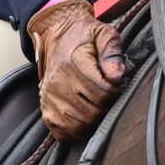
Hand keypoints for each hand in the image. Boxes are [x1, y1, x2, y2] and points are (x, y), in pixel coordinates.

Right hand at [25, 0, 125, 141]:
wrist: (56, 34)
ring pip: (78, 125)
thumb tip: (118, 75)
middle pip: (92, 112)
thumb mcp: (102, 33)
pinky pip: (62, 131)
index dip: (116, 92)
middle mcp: (59, 82)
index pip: (103, 92)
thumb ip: (112, 51)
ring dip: (93, 121)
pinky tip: (84, 118)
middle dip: (106, 107)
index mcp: (74, 63)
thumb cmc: (83, 36)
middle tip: (108, 97)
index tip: (117, 85)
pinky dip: (75, 131)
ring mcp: (50, 97)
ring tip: (98, 106)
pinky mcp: (46, 108)